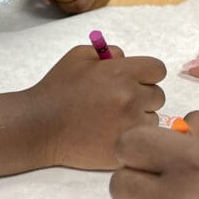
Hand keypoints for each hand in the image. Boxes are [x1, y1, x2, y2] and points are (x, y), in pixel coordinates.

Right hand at [31, 44, 165, 169]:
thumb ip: (107, 51)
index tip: (133, 80)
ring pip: (153, 119)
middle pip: (158, 95)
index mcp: (122, 73)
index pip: (157, 69)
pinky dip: (132, 135)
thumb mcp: (78, 56)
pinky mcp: (125, 146)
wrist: (40, 126)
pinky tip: (111, 132)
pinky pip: (142, 139)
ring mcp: (129, 125)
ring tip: (113, 119)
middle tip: (119, 101)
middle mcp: (130, 98)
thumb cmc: (58, 88)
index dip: (146, 74)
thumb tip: (125, 58)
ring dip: (139, 118)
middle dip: (142, 96)